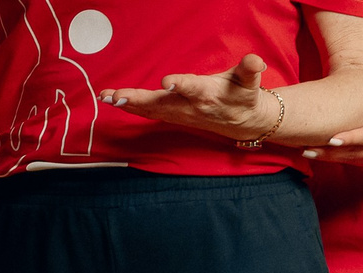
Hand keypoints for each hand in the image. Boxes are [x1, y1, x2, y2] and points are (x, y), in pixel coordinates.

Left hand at [100, 54, 284, 143]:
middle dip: (139, 99)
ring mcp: (181, 114)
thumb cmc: (243, 94)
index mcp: (208, 93)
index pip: (193, 88)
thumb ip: (250, 69)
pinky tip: (113, 100)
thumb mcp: (250, 81)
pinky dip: (131, 108)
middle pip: (163, 103)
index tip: (167, 82)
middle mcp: (192, 107)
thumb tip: (256, 60)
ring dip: (129, 104)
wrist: (247, 122)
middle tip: (117, 96)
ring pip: (152, 110)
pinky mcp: (175, 117)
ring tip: (107, 96)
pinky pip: (150, 113)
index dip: (181, 85)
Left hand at [307, 85, 362, 164]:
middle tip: (306, 150)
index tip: (331, 140)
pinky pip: (361, 163)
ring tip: (309, 154)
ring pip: (356, 160)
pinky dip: (344, 161)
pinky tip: (328, 158)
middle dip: (330, 153)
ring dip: (332, 159)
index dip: (349, 139)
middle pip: (355, 153)